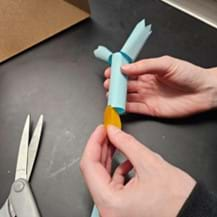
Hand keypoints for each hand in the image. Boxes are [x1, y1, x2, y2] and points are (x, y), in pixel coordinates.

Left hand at [80, 125, 195, 216]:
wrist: (194, 214)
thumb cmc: (178, 200)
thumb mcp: (150, 163)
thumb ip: (127, 144)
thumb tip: (113, 132)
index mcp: (111, 202)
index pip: (89, 165)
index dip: (94, 143)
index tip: (101, 130)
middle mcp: (109, 209)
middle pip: (94, 170)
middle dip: (101, 147)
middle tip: (107, 132)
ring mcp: (114, 209)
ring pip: (102, 176)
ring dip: (109, 156)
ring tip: (115, 141)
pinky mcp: (121, 206)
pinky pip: (112, 183)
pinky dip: (117, 168)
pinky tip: (126, 159)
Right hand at [104, 56, 216, 117]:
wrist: (203, 92)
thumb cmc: (189, 74)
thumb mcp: (165, 64)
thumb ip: (145, 65)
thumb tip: (125, 68)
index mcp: (149, 72)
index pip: (129, 71)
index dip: (118, 72)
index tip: (109, 72)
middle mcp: (146, 85)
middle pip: (126, 85)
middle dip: (115, 85)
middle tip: (108, 85)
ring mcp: (148, 98)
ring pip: (128, 97)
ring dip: (118, 97)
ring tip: (110, 96)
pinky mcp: (151, 110)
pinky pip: (135, 109)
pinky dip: (125, 108)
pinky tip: (119, 106)